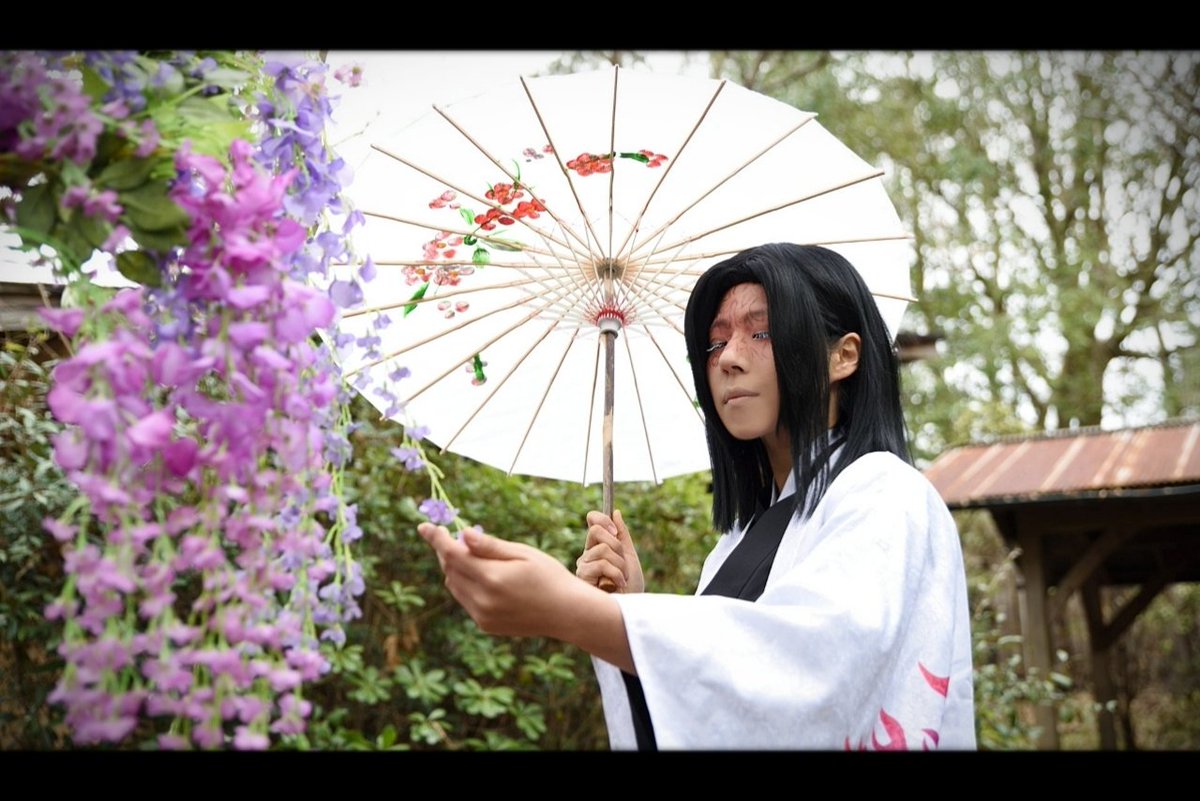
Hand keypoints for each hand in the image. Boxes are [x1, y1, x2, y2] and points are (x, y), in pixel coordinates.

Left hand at [417, 523, 580, 637]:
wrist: (566, 613)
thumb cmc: (549, 576)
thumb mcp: (522, 554)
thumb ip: (489, 546)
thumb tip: (463, 535)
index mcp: (492, 578)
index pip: (452, 555)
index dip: (436, 539)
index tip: (424, 526)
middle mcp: (483, 600)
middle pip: (450, 570)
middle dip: (447, 551)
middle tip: (456, 537)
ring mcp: (482, 616)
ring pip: (454, 586)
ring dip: (456, 569)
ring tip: (474, 556)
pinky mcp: (485, 625)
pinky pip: (465, 600)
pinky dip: (466, 585)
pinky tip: (484, 577)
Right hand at [577, 509, 643, 592]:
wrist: (629, 611)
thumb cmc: (630, 588)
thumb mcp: (630, 557)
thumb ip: (622, 535)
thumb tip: (616, 513)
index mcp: (597, 548)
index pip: (593, 521)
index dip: (603, 519)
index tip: (616, 531)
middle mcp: (587, 555)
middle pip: (596, 530)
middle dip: (617, 546)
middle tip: (623, 565)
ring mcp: (583, 566)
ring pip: (602, 549)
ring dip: (620, 566)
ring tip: (621, 580)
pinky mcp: (582, 577)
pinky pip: (601, 564)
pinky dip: (616, 574)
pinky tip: (617, 586)